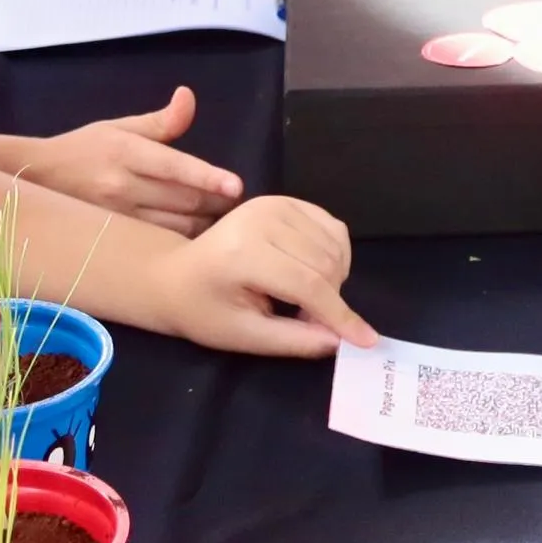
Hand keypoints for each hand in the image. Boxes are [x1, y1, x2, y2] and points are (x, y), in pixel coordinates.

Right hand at [25, 86, 244, 232]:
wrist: (36, 179)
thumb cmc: (84, 150)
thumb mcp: (119, 127)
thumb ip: (161, 121)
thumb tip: (188, 97)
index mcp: (126, 152)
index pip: (174, 167)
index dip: (208, 177)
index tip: (236, 187)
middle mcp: (122, 186)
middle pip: (183, 200)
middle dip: (215, 202)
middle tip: (234, 201)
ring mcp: (118, 217)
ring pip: (175, 227)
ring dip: (204, 224)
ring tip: (218, 217)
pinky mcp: (116, 238)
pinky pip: (160, 242)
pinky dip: (183, 239)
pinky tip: (195, 236)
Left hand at [156, 194, 376, 356]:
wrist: (174, 274)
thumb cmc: (202, 310)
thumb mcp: (243, 336)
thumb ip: (293, 340)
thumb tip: (341, 342)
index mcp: (245, 253)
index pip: (308, 285)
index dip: (340, 316)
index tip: (367, 341)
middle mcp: (262, 218)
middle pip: (327, 265)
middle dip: (331, 301)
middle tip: (307, 323)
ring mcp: (275, 203)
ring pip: (335, 246)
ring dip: (334, 278)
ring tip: (304, 299)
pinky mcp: (284, 199)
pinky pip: (333, 227)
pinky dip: (335, 254)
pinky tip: (313, 271)